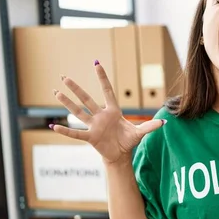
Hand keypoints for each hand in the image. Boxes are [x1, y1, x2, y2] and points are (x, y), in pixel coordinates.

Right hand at [50, 60, 164, 164]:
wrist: (121, 155)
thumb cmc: (128, 141)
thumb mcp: (140, 133)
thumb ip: (150, 126)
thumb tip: (165, 121)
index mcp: (113, 111)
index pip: (107, 91)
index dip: (102, 78)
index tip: (96, 64)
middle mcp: (100, 116)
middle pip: (87, 100)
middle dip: (76, 89)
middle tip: (64, 77)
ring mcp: (94, 126)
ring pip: (78, 113)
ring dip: (67, 103)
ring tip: (56, 92)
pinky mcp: (90, 137)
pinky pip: (76, 133)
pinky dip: (66, 131)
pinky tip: (54, 126)